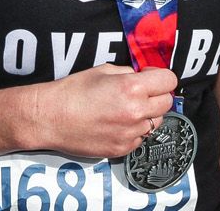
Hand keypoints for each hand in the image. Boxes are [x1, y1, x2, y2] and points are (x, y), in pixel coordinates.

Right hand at [24, 65, 178, 159]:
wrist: (50, 118)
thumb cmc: (72, 91)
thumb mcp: (104, 71)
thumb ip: (129, 74)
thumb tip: (142, 78)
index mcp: (132, 88)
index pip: (169, 81)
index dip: (160, 77)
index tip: (150, 77)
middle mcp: (136, 112)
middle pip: (167, 102)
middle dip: (157, 95)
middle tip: (141, 92)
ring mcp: (130, 134)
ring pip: (156, 122)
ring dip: (147, 114)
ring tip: (126, 109)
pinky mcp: (122, 149)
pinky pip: (140, 138)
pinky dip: (134, 130)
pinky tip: (117, 123)